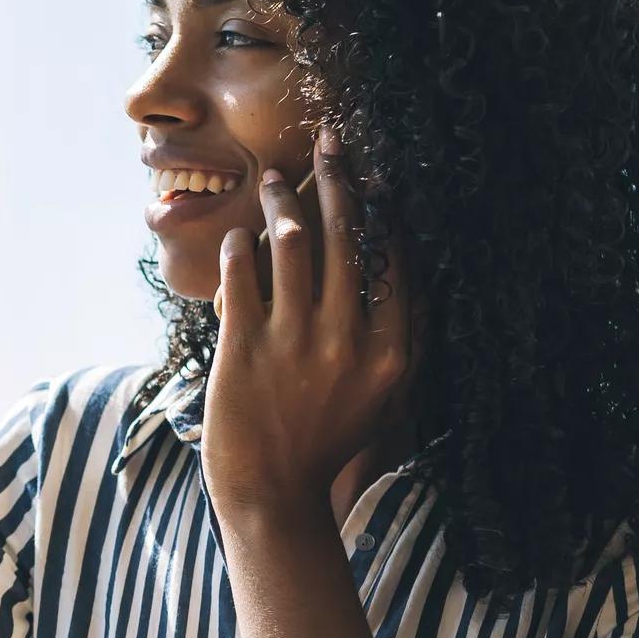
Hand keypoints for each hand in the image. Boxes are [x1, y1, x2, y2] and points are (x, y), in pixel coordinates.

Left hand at [201, 126, 414, 523]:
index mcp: (390, 354)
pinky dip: (240, 245)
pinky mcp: (244, 349)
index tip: (376, 174)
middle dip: (336, 179)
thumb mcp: (380, 397)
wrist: (271, 495)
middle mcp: (347, 343)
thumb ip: (393, 339)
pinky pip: (242, 273)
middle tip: (328, 142)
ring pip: (292, 243)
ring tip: (271, 178)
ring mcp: (294, 344)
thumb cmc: (324, 444)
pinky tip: (239, 234)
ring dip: (281, 200)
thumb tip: (399, 272)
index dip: (383, 210)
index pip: (393, 261)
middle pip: (346, 238)